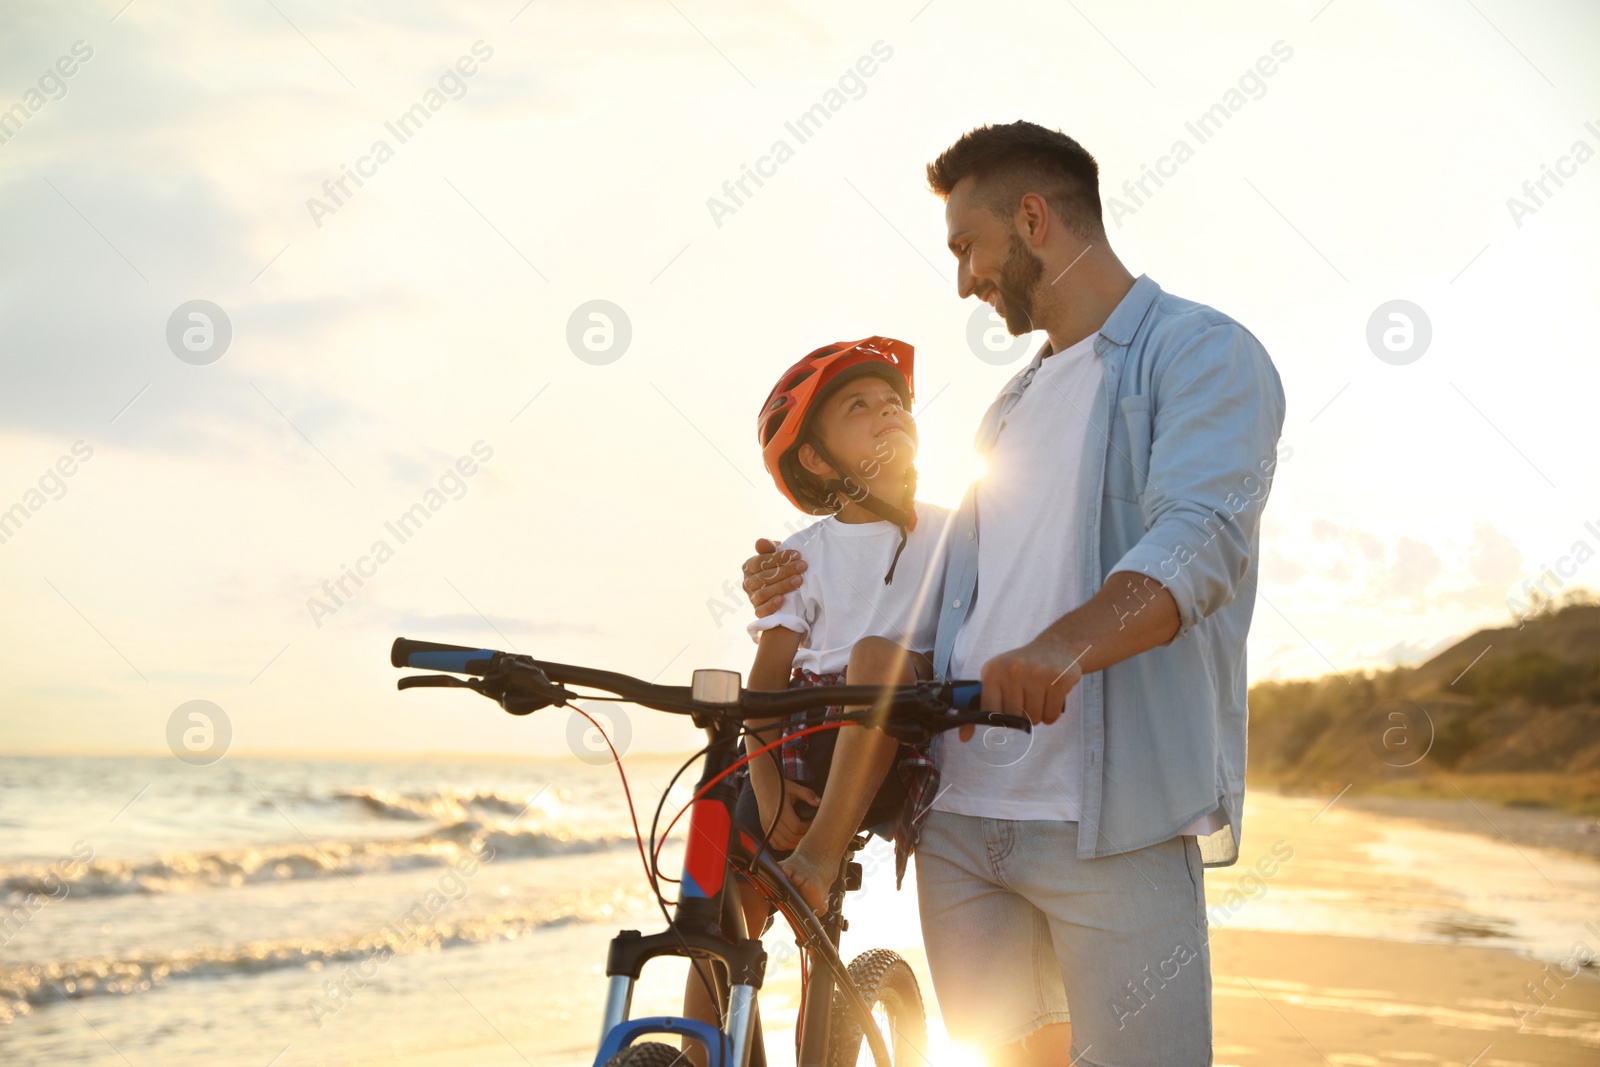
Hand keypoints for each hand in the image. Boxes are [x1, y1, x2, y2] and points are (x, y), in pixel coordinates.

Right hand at [742, 538, 806, 618]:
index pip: (760, 561)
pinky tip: (782, 599)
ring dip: (782, 585)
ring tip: (799, 580)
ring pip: (763, 593)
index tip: (797, 555)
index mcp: (749, 566)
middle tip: (803, 566)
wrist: (786, 592)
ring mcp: (752, 598)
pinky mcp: (758, 611)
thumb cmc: (780, 569)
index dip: (778, 558)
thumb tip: (761, 541)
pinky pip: (761, 611)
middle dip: (785, 570)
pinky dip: (771, 605)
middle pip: (764, 577)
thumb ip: (769, 549)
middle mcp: (747, 582)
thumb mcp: (776, 557)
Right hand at [753, 778, 821, 850]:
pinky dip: (785, 846)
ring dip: (795, 844)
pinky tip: (792, 840)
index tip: (814, 823)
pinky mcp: (765, 829)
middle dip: (803, 837)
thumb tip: (820, 803)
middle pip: (790, 837)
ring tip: (803, 837)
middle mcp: (772, 820)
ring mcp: (767, 826)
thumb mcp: (795, 787)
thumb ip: (808, 794)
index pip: (796, 827)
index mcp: (780, 810)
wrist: (763, 785)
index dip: (807, 828)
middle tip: (811, 831)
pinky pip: (775, 844)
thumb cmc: (781, 787)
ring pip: (783, 844)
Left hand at [960, 634, 1087, 740]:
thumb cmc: (1020, 668)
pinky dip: (1051, 714)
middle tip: (1026, 699)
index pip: (989, 711)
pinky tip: (1050, 698)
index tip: (1005, 710)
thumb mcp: (995, 679)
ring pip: (1034, 719)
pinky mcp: (1058, 679)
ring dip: (1037, 715)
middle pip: (1014, 718)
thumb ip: (977, 707)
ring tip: (1039, 697)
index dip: (998, 716)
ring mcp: (1037, 673)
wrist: (1055, 647)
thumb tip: (963, 736)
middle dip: (1021, 716)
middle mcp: (1013, 670)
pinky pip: (1051, 716)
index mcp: (993, 671)